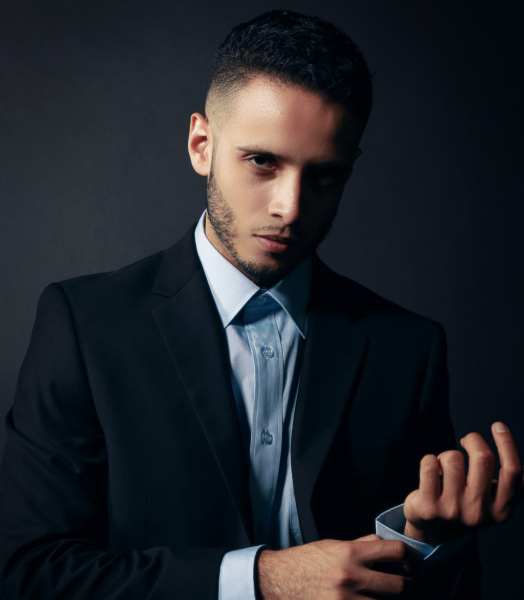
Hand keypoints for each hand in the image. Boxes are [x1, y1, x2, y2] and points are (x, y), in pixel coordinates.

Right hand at [257, 535, 415, 598]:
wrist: (279, 580)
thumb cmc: (307, 561)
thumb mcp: (334, 545)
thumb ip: (362, 545)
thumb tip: (387, 545)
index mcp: (350, 552)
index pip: (395, 550)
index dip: (412, 557)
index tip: (415, 563)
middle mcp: (350, 576)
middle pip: (399, 585)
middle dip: (408, 586)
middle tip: (408, 585)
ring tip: (389, 594)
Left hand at [404, 422, 523, 543]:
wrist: (433, 532)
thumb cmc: (466, 505)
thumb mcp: (493, 500)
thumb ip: (509, 481)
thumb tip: (510, 441)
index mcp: (501, 510)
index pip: (513, 471)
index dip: (508, 443)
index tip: (498, 426)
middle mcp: (479, 512)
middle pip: (483, 457)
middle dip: (474, 439)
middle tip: (467, 441)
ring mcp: (453, 510)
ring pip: (452, 457)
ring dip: (447, 454)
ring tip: (445, 467)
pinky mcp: (429, 507)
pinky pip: (429, 463)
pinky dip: (429, 459)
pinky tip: (430, 471)